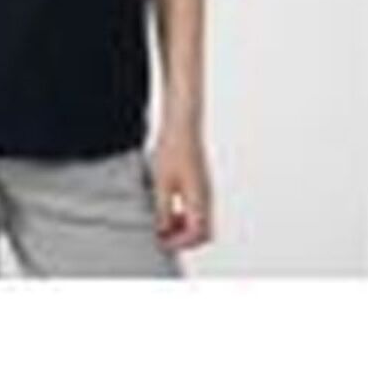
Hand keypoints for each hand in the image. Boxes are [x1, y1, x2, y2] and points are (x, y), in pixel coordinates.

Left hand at [147, 121, 213, 250]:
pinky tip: (168, 207)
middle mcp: (206, 197)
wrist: (182, 124)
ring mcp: (204, 190)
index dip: (179, 243)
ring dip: (183, 228)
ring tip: (163, 222)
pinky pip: (197, 209)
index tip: (162, 241)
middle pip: (203, 232)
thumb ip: (163, 210)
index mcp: (199, 199)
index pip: (197, 234)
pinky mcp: (199, 184)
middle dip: (184, 239)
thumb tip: (162, 230)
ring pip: (201, 221)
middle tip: (163, 235)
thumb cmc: (173, 149)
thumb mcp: (162, 183)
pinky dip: (184, 216)